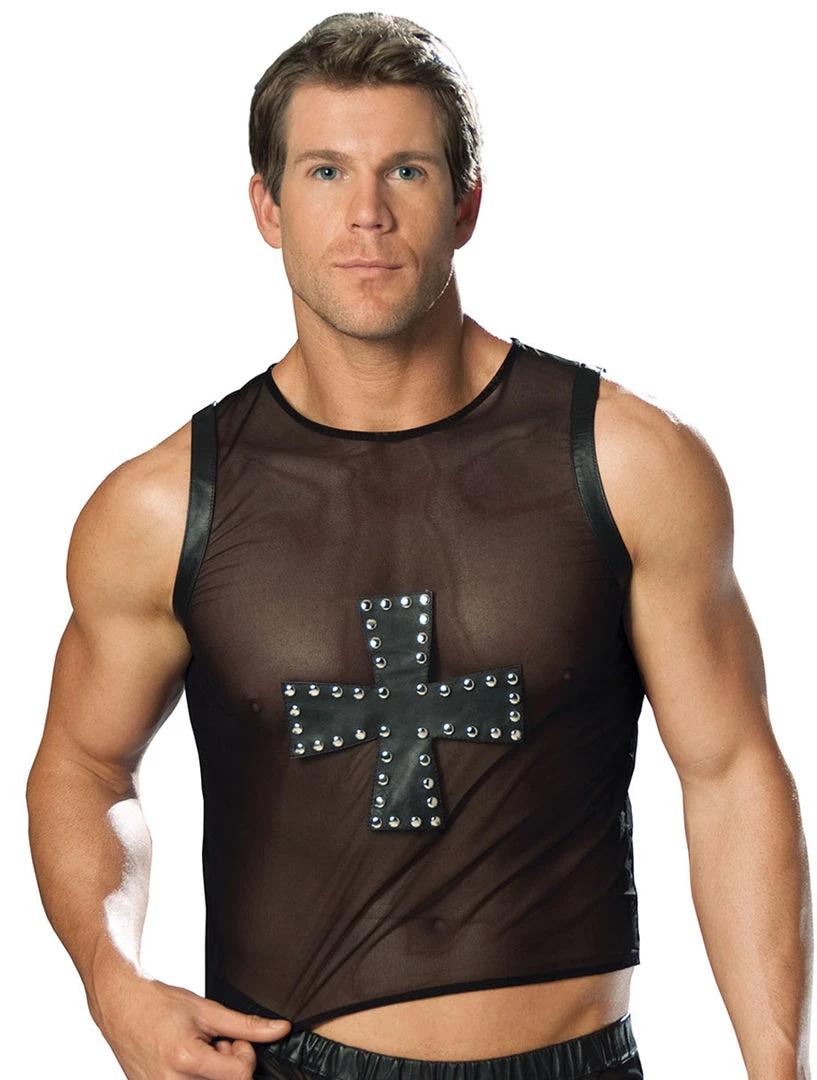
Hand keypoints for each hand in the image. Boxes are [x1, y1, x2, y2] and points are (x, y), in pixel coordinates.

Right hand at [94, 977, 291, 1078]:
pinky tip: (186, 1062)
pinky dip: (195, 1079)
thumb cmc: (159, 1004)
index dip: (245, 1056)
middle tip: (216, 1044)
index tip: (234, 1041)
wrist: (120, 1006)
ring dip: (212, 1074)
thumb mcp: (207, 1010)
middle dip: (229, 1065)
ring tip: (200, 1051)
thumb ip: (246, 1025)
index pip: (240, 1076)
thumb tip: (279, 1030)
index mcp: (186, 1060)